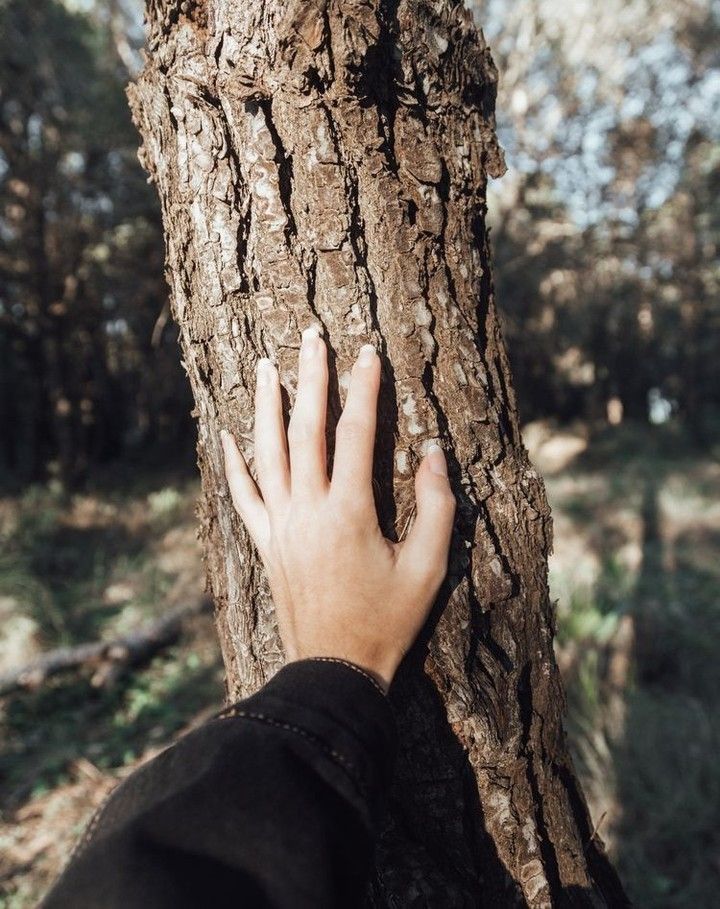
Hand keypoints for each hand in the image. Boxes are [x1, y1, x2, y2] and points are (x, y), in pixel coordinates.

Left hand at [221, 326, 455, 691]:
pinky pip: (243, 495)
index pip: (355, 433)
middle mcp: (306, 510)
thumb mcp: (428, 568)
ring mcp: (280, 526)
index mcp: (348, 512)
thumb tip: (433, 452)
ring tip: (266, 367)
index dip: (366, 389)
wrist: (334, 670)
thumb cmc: (387, 622)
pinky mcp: (266, 544)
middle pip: (305, 429)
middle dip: (312, 379)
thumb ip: (436, 507)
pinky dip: (234, 464)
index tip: (370, 353)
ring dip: (266, 406)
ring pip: (267, 453)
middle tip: (313, 338)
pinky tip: (227, 435)